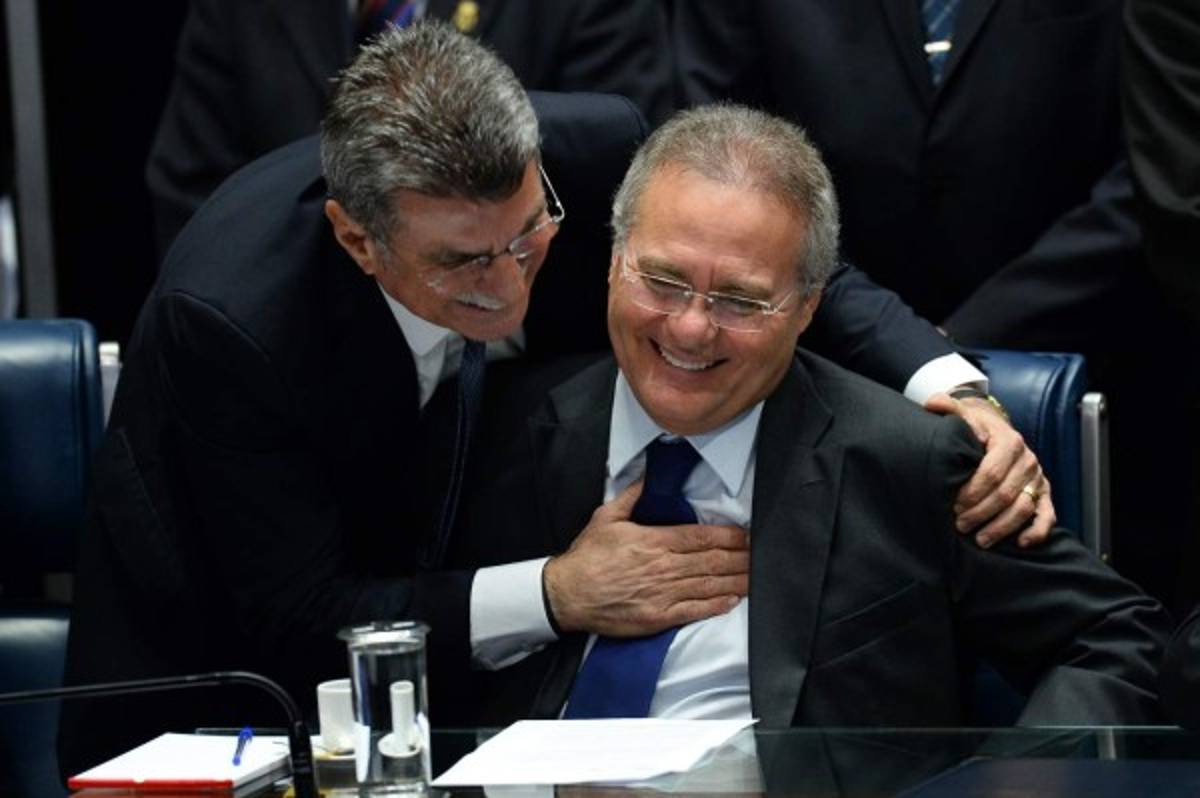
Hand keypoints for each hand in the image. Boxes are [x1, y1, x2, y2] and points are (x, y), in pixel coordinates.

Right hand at [542, 480, 749, 635]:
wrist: (567, 594)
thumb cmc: (586, 557)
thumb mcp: (606, 517)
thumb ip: (631, 496)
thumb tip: (647, 475)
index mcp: (654, 541)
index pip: (701, 537)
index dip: (729, 537)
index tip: (746, 535)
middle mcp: (664, 567)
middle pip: (712, 561)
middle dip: (740, 558)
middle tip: (761, 555)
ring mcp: (663, 594)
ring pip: (708, 585)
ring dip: (735, 581)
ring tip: (755, 577)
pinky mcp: (658, 617)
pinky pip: (694, 611)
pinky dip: (715, 606)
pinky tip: (732, 601)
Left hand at [924, 393, 1055, 548]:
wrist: (994, 428)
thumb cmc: (974, 426)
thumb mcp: (962, 414)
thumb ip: (947, 408)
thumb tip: (932, 403)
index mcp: (1009, 441)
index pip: (991, 473)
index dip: (972, 493)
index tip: (953, 505)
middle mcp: (1028, 460)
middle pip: (1006, 494)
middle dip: (981, 513)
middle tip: (960, 526)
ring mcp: (1038, 478)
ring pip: (1024, 507)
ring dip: (1002, 527)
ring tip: (980, 539)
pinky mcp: (1044, 492)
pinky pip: (1047, 515)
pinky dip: (1037, 531)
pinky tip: (1020, 543)